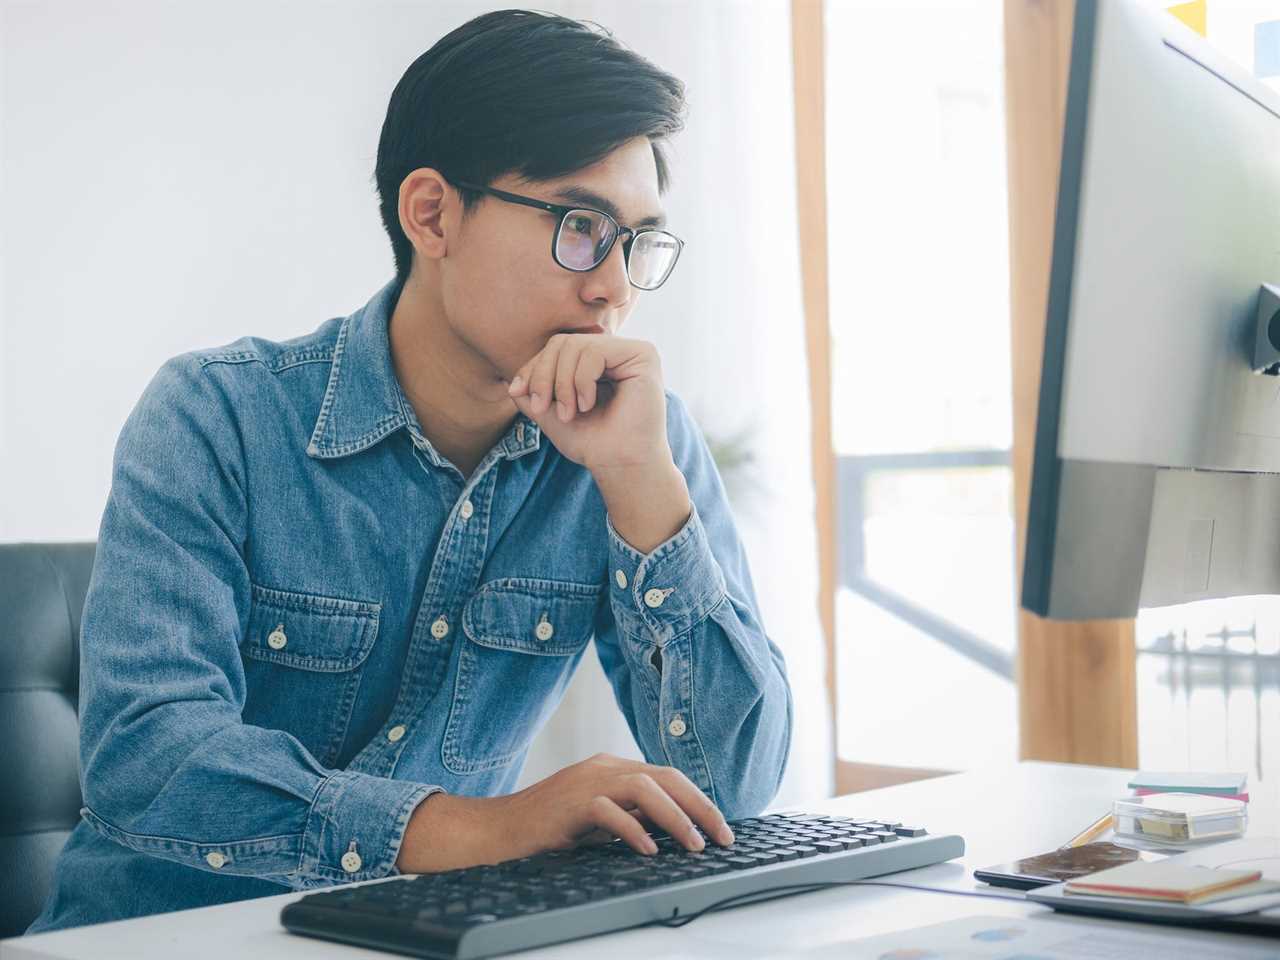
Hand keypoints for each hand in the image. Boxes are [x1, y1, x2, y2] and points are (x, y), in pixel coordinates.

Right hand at [394, 753, 734, 873]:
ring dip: (675, 817)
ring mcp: (585, 781)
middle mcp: (602, 767)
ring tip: (694, 844)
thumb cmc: (546, 830)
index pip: (666, 776)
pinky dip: (632, 830)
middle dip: (699, 806)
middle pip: (664, 776)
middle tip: (722, 836)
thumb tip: (673, 834)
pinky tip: (649, 850)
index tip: (720, 827)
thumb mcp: (597, 822)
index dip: (697, 800)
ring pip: (644, 787)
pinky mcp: (568, 802)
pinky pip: (608, 810)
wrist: (495, 831)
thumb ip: (630, 819)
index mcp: (611, 768)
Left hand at [506, 334, 668, 473]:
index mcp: (596, 361)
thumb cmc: (592, 443)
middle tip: (541, 408)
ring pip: (576, 345)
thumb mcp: (550, 413)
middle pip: (563, 342)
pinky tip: (587, 405)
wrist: (620, 465)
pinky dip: (582, 381)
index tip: (519, 393)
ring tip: (568, 413)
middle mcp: (615, 351)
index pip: (556, 348)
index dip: (533, 368)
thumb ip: (531, 392)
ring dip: (563, 384)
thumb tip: (512, 382)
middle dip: (544, 376)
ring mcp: (630, 351)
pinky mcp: (643, 355)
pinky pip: (595, 352)